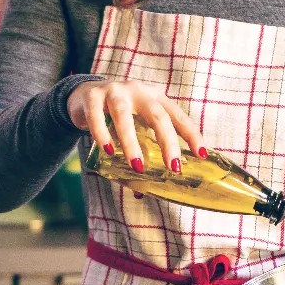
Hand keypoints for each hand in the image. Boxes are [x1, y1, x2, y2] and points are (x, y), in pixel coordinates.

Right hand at [67, 79, 206, 172]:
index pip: (177, 116)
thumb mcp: (135, 126)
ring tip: (137, 166)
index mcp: (154, 98)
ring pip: (123, 116)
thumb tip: (143, 193)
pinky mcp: (92, 96)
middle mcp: (138, 92)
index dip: (191, 134)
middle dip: (168, 142)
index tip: (202, 155)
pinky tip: (109, 150)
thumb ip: (140, 152)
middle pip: (157, 115)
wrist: (83, 96)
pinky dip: (103, 135)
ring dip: (132, 143)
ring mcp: (114, 91)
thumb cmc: (116, 116)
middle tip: (173, 167)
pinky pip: (97, 117)